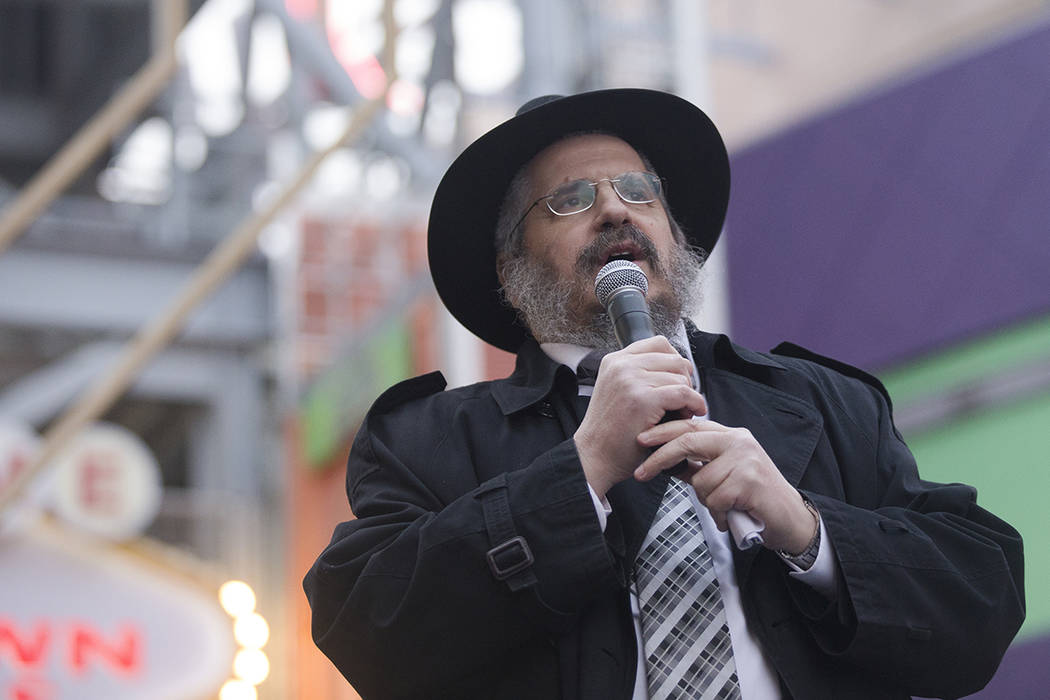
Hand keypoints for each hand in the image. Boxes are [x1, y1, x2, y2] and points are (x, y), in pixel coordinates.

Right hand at [573, 336, 706, 497]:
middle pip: (674, 358)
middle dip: (684, 379)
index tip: (678, 379)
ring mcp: (631, 380)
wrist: (594, 456)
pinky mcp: (643, 399)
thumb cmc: (609, 432)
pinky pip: (683, 393)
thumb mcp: (617, 391)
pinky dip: (694, 403)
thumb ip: (638, 375)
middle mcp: (621, 365)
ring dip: (688, 395)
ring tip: (681, 412)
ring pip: (680, 376)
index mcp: (615, 360)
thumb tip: (677, 368)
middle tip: (683, 400)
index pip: (659, 344)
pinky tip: (692, 413)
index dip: (675, 362)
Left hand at [634, 418, 815, 552]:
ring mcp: (745, 459)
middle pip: (688, 442)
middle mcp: (739, 441)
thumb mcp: (724, 476)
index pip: (690, 427)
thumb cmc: (755, 498)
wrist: (790, 519)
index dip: (663, 432)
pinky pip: (715, 498)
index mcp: (731, 436)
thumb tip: (668, 463)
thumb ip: (699, 466)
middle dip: (660, 458)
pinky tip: (734, 515)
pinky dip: (720, 513)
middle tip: (641, 473)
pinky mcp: (750, 480)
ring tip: (727, 507)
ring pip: (700, 480)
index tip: (640, 440)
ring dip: (708, 501)